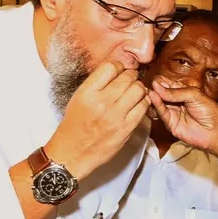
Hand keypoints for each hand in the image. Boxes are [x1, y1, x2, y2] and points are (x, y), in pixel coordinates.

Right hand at [45, 60, 150, 180]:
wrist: (73, 152)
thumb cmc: (74, 125)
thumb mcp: (78, 98)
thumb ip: (97, 84)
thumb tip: (117, 71)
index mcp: (87, 92)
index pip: (110, 66)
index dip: (118, 66)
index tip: (119, 71)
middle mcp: (102, 101)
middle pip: (127, 77)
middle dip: (131, 76)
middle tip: (130, 81)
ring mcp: (116, 115)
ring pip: (138, 89)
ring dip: (139, 88)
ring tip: (135, 92)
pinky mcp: (127, 128)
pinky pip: (143, 106)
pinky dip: (144, 102)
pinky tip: (139, 103)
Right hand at [148, 76, 217, 159]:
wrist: (215, 130)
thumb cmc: (209, 111)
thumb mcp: (194, 95)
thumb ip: (175, 92)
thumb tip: (156, 87)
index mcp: (181, 91)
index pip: (165, 83)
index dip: (159, 81)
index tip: (154, 80)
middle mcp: (174, 101)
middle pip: (159, 93)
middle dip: (153, 89)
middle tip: (148, 86)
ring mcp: (172, 112)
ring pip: (158, 103)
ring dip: (153, 97)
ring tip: (149, 91)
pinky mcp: (170, 123)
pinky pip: (162, 113)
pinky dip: (157, 105)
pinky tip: (154, 98)